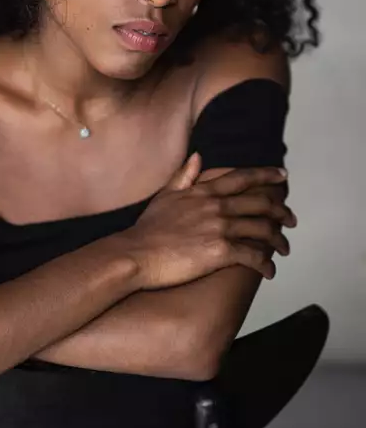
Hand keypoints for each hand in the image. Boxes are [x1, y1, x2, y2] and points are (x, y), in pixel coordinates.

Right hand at [123, 153, 295, 288]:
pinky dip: (266, 264)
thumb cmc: (147, 229)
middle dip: (282, 212)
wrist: (136, 254)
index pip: (243, 178)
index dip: (267, 175)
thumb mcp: (164, 196)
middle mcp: (216, 206)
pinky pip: (253, 256)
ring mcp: (220, 228)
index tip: (283, 176)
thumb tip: (198, 157)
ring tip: (283, 249)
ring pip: (263, 230)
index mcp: (204, 191)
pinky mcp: (220, 252)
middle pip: (261, 204)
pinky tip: (269, 271)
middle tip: (291, 221)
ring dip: (278, 241)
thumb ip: (184, 176)